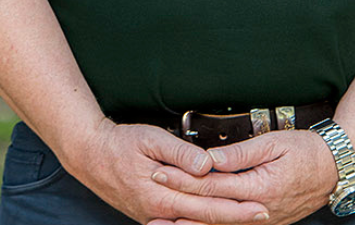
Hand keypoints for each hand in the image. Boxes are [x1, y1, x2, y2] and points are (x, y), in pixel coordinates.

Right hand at [74, 119, 270, 224]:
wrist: (91, 156)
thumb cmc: (120, 144)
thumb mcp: (151, 139)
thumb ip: (180, 154)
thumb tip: (207, 165)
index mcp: (162, 195)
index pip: (207, 206)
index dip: (235, 208)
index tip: (259, 205)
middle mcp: (160, 212)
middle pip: (205, 220)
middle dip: (236, 218)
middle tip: (263, 214)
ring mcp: (155, 216)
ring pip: (194, 224)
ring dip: (221, 221)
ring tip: (246, 216)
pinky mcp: (152, 214)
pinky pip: (182, 222)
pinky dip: (201, 221)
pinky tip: (214, 218)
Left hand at [146, 129, 337, 224]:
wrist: (333, 169)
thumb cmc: (306, 151)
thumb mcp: (273, 143)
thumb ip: (239, 154)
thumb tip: (210, 159)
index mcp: (259, 189)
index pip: (212, 186)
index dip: (184, 179)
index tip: (161, 170)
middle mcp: (258, 212)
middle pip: (211, 210)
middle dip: (179, 202)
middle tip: (153, 192)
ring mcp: (261, 221)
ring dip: (190, 223)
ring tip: (161, 221)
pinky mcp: (264, 222)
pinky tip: (193, 224)